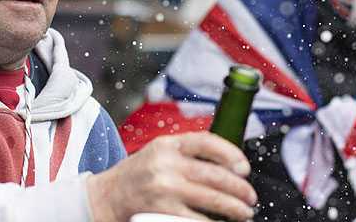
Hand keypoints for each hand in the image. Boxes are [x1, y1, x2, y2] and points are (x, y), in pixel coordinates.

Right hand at [87, 131, 256, 221]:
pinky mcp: (160, 213)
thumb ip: (186, 151)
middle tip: (250, 197)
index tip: (244, 167)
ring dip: (234, 208)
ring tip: (244, 213)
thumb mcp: (158, 152)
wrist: (105, 197)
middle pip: (215, 175)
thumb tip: (227, 161)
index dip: (231, 154)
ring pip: (212, 199)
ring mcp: (163, 189)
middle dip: (240, 189)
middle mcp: (166, 165)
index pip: (207, 142)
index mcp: (168, 145)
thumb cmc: (138, 174)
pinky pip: (196, 220)